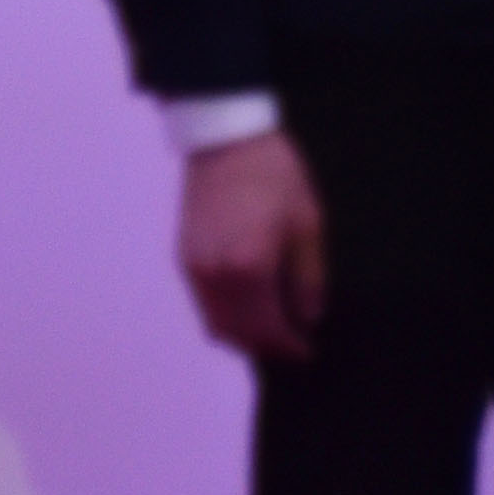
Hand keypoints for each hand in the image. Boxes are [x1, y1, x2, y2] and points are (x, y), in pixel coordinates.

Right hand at [178, 131, 327, 361]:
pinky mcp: (183, 258)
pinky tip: (249, 309)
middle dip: (264, 347)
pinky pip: (204, 304)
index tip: (308, 353)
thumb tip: (310, 317)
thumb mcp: (307, 223)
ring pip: (214, 324)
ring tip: (273, 332)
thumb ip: (308, 277)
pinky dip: (225, 316)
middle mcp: (214, 275)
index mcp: (249, 267)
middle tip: (292, 348)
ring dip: (242, 336)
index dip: (288, 346)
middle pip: (236, 334)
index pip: (267, 327)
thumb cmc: (275, 175)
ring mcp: (194, 269)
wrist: (226, 141)